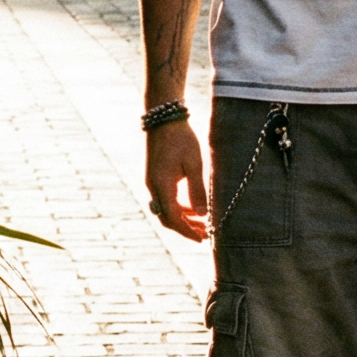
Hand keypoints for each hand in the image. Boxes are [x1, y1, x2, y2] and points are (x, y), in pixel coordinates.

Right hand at [146, 120, 207, 237]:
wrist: (164, 118)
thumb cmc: (181, 138)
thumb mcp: (194, 164)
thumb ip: (197, 190)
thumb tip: (202, 214)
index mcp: (161, 185)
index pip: (173, 218)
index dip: (187, 231)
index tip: (203, 238)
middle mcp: (153, 187)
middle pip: (167, 218)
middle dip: (185, 229)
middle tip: (204, 235)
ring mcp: (152, 182)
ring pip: (165, 209)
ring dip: (182, 218)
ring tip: (202, 223)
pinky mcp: (155, 176)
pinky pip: (165, 199)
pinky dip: (178, 207)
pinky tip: (193, 208)